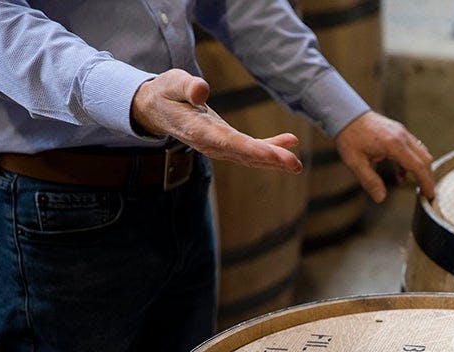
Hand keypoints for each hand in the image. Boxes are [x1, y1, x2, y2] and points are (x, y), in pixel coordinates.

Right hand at [130, 69, 301, 172]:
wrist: (157, 108)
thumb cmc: (166, 93)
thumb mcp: (172, 83)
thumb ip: (186, 87)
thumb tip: (201, 90)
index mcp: (199, 132)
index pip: (230, 143)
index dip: (254, 150)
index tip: (275, 156)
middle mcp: (212, 145)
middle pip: (245, 155)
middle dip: (271, 160)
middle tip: (295, 164)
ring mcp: (220, 146)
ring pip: (251, 156)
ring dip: (275, 159)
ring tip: (296, 162)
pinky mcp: (227, 142)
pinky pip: (252, 148)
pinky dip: (271, 147)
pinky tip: (290, 141)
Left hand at [334, 111, 434, 202]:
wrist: (345, 113)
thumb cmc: (349, 136)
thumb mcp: (355, 162)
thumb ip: (370, 181)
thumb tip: (380, 198)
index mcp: (394, 144)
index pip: (418, 166)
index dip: (426, 182)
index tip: (430, 194)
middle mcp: (402, 136)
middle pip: (425, 159)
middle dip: (428, 177)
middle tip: (426, 192)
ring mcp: (402, 132)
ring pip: (421, 152)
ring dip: (420, 169)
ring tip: (413, 185)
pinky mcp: (398, 131)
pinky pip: (412, 148)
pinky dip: (411, 162)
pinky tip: (400, 174)